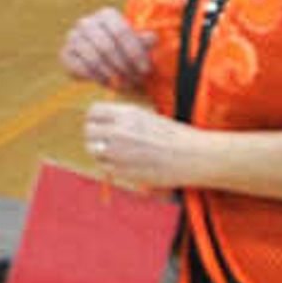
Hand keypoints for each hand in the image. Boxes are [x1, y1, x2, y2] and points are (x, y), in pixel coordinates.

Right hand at [62, 7, 152, 90]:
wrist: (103, 55)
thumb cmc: (125, 47)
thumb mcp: (138, 42)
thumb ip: (145, 40)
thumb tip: (151, 38)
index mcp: (106, 14)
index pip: (121, 32)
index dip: (135, 53)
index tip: (145, 70)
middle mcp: (86, 22)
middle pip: (107, 47)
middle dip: (123, 66)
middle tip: (134, 80)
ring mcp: (72, 37)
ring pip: (93, 59)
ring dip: (111, 74)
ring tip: (123, 84)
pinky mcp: (65, 53)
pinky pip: (79, 68)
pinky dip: (96, 78)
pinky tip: (108, 83)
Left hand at [82, 99, 199, 190]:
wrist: (193, 156)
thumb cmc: (174, 137)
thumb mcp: (148, 118)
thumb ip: (123, 120)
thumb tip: (101, 124)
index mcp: (127, 114)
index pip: (93, 112)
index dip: (95, 119)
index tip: (102, 125)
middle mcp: (119, 131)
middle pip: (88, 131)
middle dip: (95, 136)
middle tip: (107, 142)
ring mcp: (118, 151)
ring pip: (93, 150)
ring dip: (102, 152)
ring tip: (120, 154)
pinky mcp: (121, 170)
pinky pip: (104, 167)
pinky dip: (111, 167)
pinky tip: (128, 164)